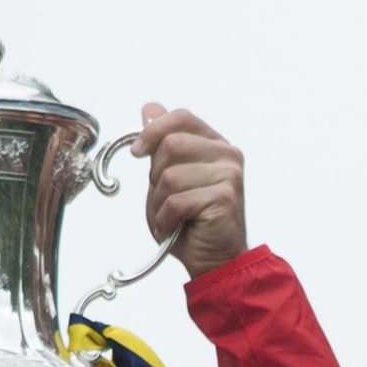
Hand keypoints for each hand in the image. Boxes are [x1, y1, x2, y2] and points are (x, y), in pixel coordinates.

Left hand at [139, 105, 249, 274]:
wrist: (213, 259)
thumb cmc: (190, 221)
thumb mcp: (167, 175)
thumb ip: (161, 143)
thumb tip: (150, 108)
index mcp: (214, 144)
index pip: (180, 118)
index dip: (153, 130)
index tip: (137, 152)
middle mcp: (227, 154)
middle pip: (172, 144)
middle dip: (156, 174)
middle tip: (166, 197)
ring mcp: (230, 175)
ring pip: (171, 175)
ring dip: (161, 201)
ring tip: (172, 216)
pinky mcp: (225, 198)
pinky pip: (178, 201)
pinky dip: (166, 218)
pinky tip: (173, 227)